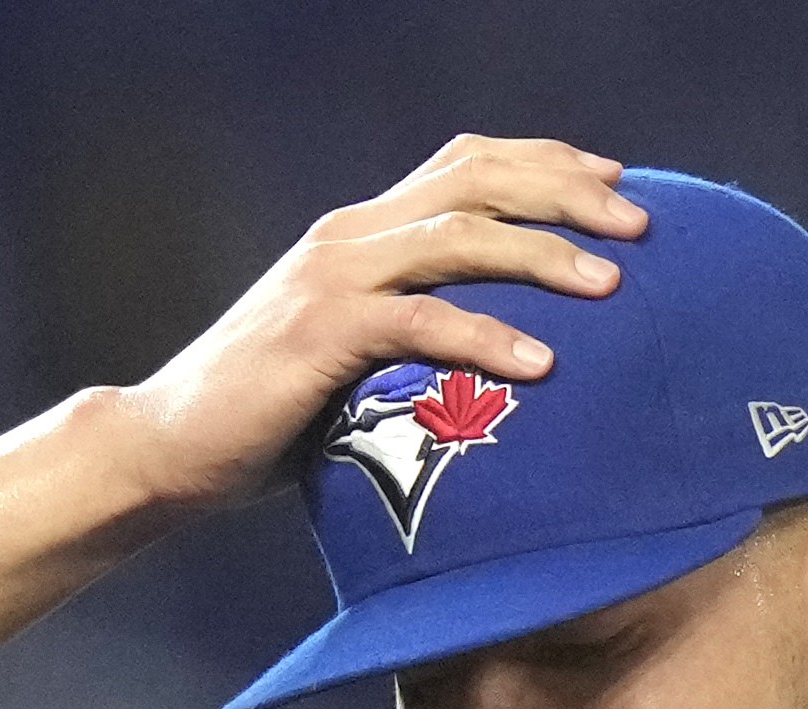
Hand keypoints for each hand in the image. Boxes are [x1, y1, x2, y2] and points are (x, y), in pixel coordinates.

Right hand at [110, 137, 648, 513]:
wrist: (167, 448)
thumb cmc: (269, 420)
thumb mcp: (353, 360)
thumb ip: (412, 338)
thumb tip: (500, 366)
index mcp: (362, 233)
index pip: (465, 166)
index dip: (545, 161)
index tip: (618, 181)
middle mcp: (351, 236)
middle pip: (476, 180)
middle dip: (566, 191)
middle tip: (640, 223)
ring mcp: (333, 279)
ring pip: (457, 236)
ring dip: (543, 253)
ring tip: (612, 284)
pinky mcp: (320, 334)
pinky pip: (419, 321)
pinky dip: (485, 335)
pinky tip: (541, 362)